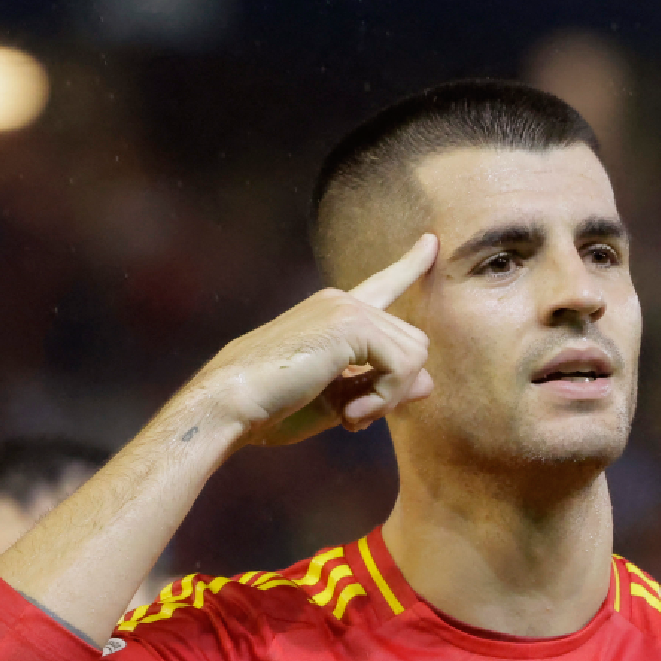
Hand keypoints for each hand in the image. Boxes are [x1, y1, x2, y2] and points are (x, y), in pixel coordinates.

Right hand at [183, 235, 438, 446]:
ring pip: (414, 356)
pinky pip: (402, 367)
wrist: (229, 404)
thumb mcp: (338, 400)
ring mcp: (346, 308)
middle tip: (354, 418)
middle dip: (395, 390)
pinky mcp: (350, 324)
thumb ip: (381, 388)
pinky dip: (383, 400)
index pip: (382, 285)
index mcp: (333, 313)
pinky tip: (349, 416)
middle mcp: (342, 301)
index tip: (431, 242)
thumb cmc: (271, 407)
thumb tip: (430, 382)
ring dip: (388, 398)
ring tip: (349, 417)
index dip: (409, 265)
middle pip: (413, 344)